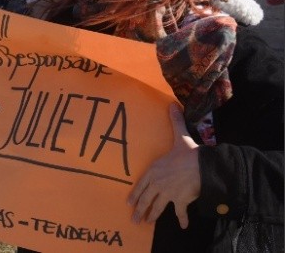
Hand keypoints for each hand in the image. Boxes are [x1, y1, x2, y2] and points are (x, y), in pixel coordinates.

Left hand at [128, 104, 200, 228]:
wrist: (201, 167)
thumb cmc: (188, 153)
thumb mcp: (179, 136)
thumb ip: (174, 122)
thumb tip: (173, 104)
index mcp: (154, 171)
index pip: (141, 185)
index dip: (135, 195)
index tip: (129, 203)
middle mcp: (158, 184)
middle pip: (147, 199)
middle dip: (140, 210)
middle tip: (135, 220)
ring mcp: (168, 194)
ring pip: (158, 207)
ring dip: (152, 216)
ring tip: (147, 223)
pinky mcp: (181, 200)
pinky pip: (180, 212)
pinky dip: (182, 218)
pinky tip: (183, 226)